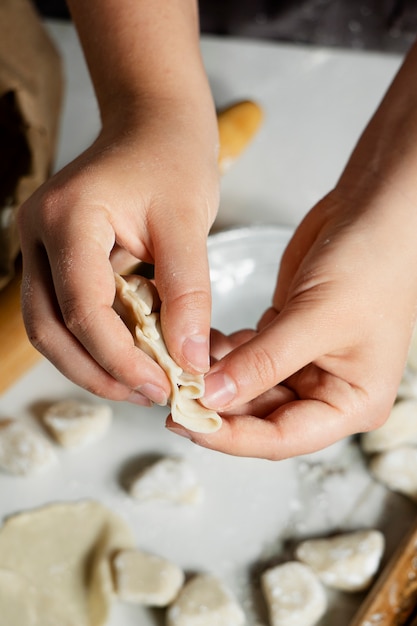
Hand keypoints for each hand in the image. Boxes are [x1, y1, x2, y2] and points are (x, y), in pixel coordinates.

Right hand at [18, 103, 218, 404]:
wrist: (153, 126)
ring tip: (141, 383)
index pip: (82, 308)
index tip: (162, 386)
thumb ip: (188, 293)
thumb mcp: (188, 223)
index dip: (119, 358)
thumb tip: (189, 361)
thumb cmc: (173, 162)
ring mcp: (39, 246)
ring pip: (49, 327)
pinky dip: (95, 341)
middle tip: (147, 395)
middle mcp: (37, 233)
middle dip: (97, 372)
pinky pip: (64, 312)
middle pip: (49, 328)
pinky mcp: (53, 257)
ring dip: (92, 363)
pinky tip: (132, 355)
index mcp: (67, 217)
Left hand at [168, 188, 416, 458]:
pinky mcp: (284, 338)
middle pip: (261, 417)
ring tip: (180, 365)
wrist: (375, 212)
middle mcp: (327, 392)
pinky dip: (222, 353)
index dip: (232, 437)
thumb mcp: (317, 318)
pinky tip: (200, 342)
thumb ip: (263, 362)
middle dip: (218, 406)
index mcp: (351, 404)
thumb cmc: (371, 266)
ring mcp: (303, 364)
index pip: (282, 438)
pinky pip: (245, 357)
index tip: (187, 423)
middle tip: (173, 394)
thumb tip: (212, 396)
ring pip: (247, 388)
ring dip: (215, 379)